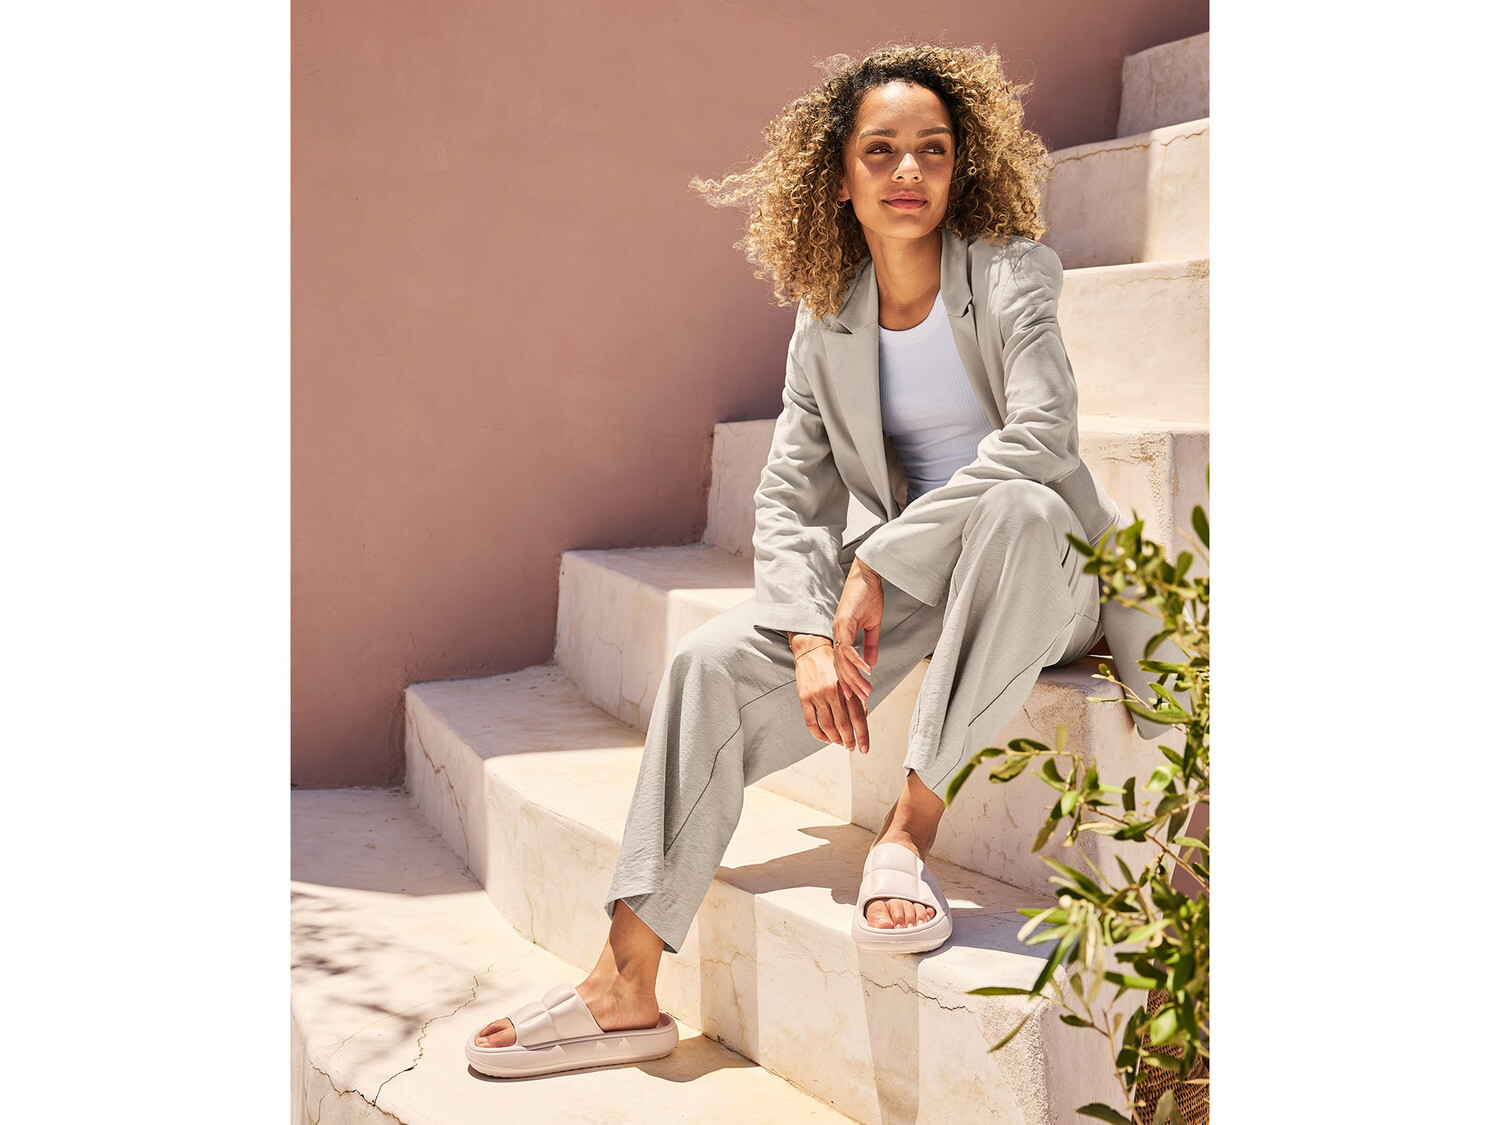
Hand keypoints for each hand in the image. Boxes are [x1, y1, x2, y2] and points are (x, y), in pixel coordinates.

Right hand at [789, 633, 868, 752]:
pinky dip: (819, 735)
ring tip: (839, 743)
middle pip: (844, 725)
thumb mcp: (848, 678)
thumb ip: (856, 697)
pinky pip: (812, 723)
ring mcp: (818, 695)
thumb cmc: (832, 665)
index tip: (864, 748)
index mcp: (847, 687)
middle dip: (849, 740)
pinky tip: (825, 738)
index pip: (858, 717)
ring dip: (836, 739)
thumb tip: (863, 717)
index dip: (862, 736)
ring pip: (828, 727)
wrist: (811, 650)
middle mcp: (833, 692)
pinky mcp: (804, 698)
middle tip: (851, 747)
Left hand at [832, 557, 881, 723]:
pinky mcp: (843, 622)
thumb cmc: (868, 596)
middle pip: (840, 667)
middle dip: (850, 686)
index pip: (842, 664)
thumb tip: (871, 664)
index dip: (848, 681)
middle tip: (860, 701)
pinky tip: (866, 669)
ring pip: (843, 660)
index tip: (856, 696)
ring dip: (854, 677)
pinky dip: (857, 659)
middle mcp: (836, 635)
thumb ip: (870, 645)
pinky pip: (848, 646)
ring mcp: (838, 629)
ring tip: (865, 691)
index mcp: (841, 636)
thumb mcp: (872, 625)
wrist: (867, 575)